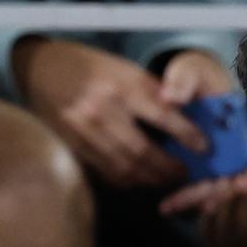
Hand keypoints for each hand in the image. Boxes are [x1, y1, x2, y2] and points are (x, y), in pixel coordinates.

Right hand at [11, 36, 191, 188]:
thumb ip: (150, 92)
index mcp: (121, 83)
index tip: (205, 147)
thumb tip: (183, 118)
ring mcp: (84, 130)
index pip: (164, 115)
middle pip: (144, 152)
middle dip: (170, 168)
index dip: (188, 135)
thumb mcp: (123, 67)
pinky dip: (127, 180)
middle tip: (187, 173)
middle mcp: (102, 108)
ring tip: (167, 180)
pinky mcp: (72, 146)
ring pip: (125, 168)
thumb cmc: (88, 66)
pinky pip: (106, 172)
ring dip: (150, 179)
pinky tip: (139, 179)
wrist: (41, 69)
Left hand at [153, 51, 246, 214]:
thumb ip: (183, 81)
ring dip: (195, 201)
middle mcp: (233, 147)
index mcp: (239, 124)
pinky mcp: (200, 169)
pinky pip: (197, 190)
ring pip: (214, 190)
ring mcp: (218, 160)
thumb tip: (169, 96)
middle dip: (215, 193)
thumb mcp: (190, 71)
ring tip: (169, 206)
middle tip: (196, 204)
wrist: (185, 83)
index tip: (239, 185)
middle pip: (233, 179)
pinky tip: (165, 206)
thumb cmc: (194, 76)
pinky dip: (185, 200)